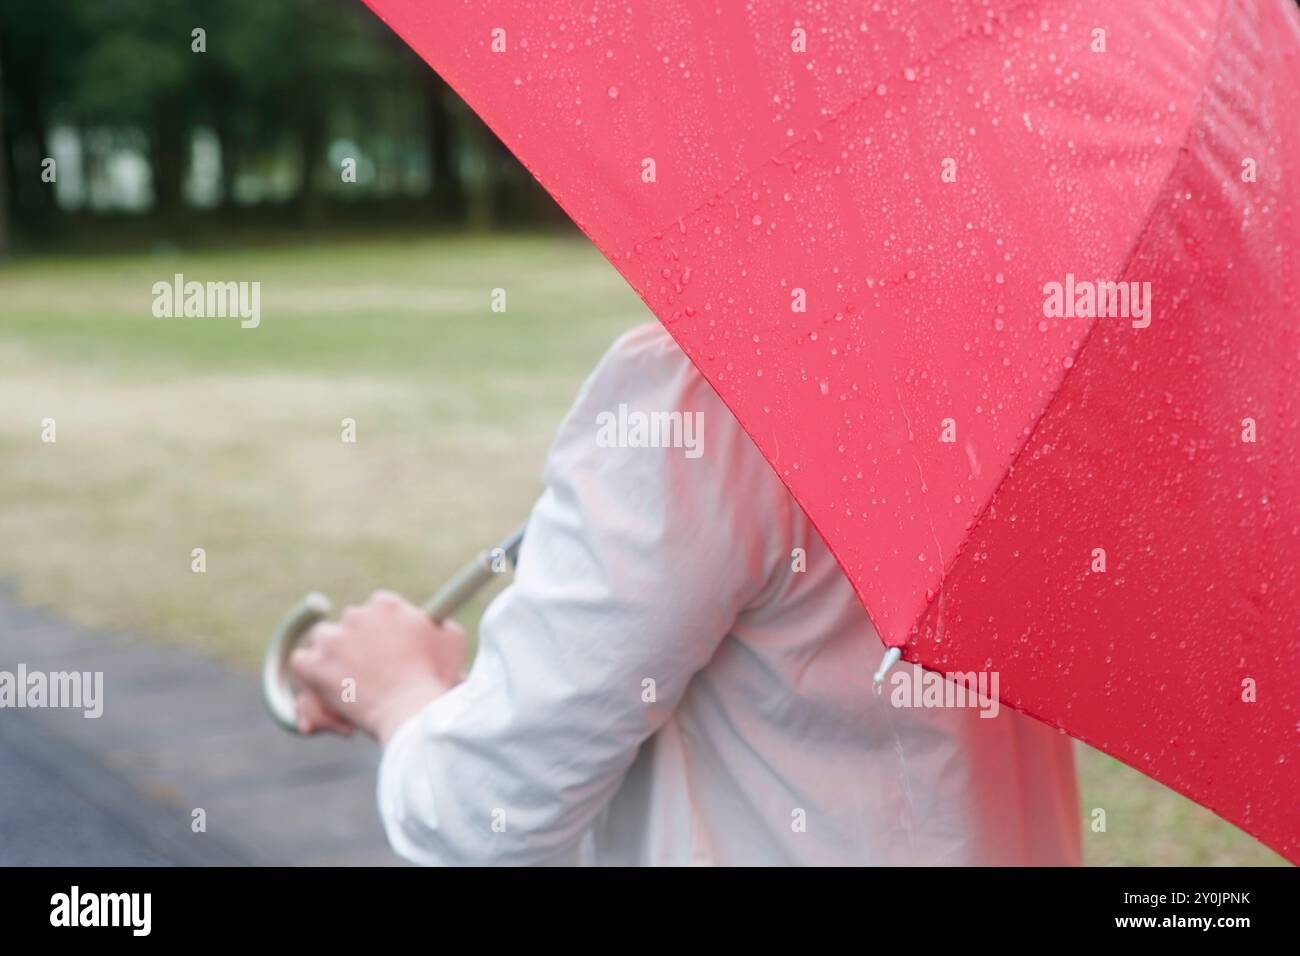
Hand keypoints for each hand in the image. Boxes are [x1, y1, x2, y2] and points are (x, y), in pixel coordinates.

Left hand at [288, 589, 466, 742]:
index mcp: (386, 605)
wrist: (412, 711)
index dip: (381, 630)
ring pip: (323, 640)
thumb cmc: (436, 678)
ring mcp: (332, 639)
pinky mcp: (313, 664)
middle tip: (371, 671)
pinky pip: (301, 662)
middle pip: (350, 624)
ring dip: (334, 658)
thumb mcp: (452, 642)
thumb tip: (436, 623)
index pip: (377, 609)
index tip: (386, 648)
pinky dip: (310, 675)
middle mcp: (356, 614)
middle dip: (359, 645)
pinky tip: (327, 692)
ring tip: (349, 684)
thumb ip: (440, 626)